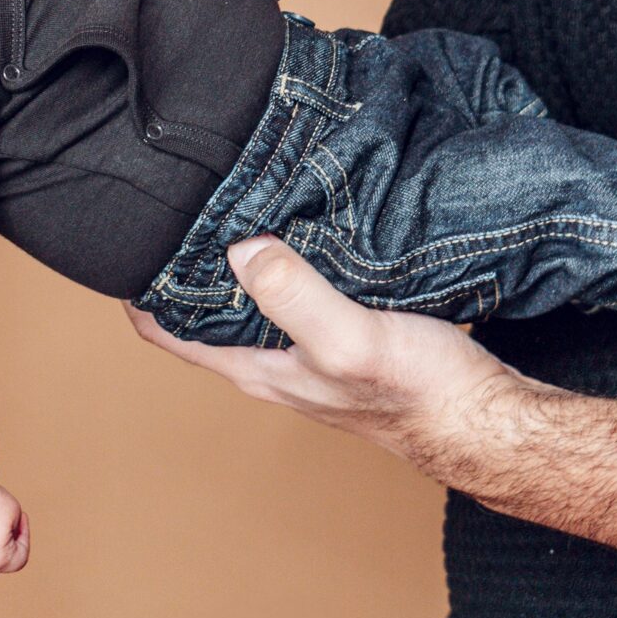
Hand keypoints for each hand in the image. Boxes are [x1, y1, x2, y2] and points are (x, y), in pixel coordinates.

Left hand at [126, 236, 508, 468]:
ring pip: (249, 299)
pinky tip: (301, 226)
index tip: (131, 233)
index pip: (166, 331)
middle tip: (180, 198)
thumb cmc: (420, 393)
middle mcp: (272, 362)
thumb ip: (294, 295)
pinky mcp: (344, 336)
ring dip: (237, 258)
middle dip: (184, 262)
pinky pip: (295, 291)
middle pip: (202, 310)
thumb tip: (241, 247)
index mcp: (257, 368)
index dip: (139, 287)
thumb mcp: (349, 337)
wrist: (484, 419)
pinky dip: (287, 259)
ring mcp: (307, 351)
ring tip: (232, 199)